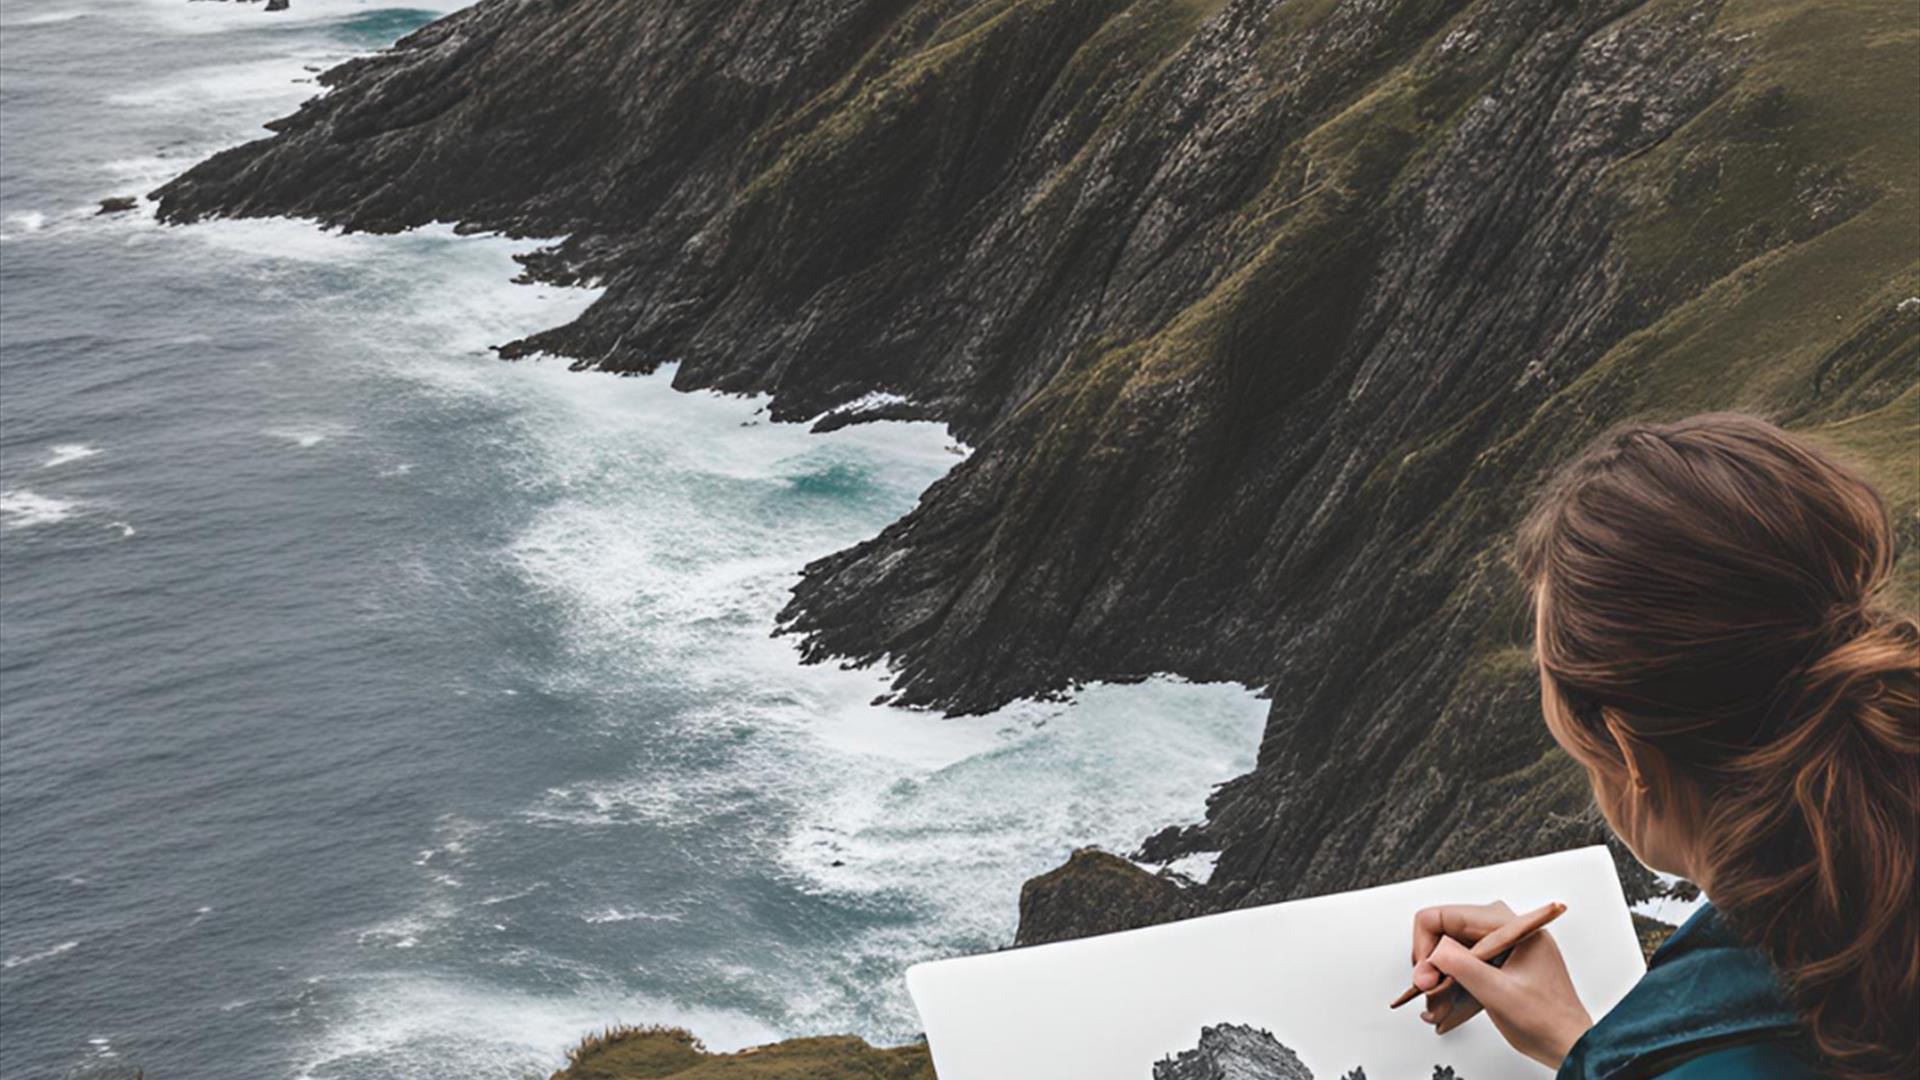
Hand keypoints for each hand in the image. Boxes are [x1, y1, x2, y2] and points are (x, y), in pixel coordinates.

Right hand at [1409, 901, 1593, 1067]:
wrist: (1567, 1043)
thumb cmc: (1548, 1021)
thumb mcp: (1499, 993)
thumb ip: (1463, 966)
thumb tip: (1434, 952)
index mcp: (1512, 926)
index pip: (1446, 915)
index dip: (1427, 944)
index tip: (1426, 972)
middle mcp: (1507, 928)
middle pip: (1446, 929)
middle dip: (1432, 959)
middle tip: (1430, 987)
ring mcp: (1503, 944)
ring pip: (1452, 945)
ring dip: (1441, 971)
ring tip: (1440, 997)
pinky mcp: (1500, 960)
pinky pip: (1464, 958)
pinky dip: (1453, 978)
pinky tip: (1451, 998)